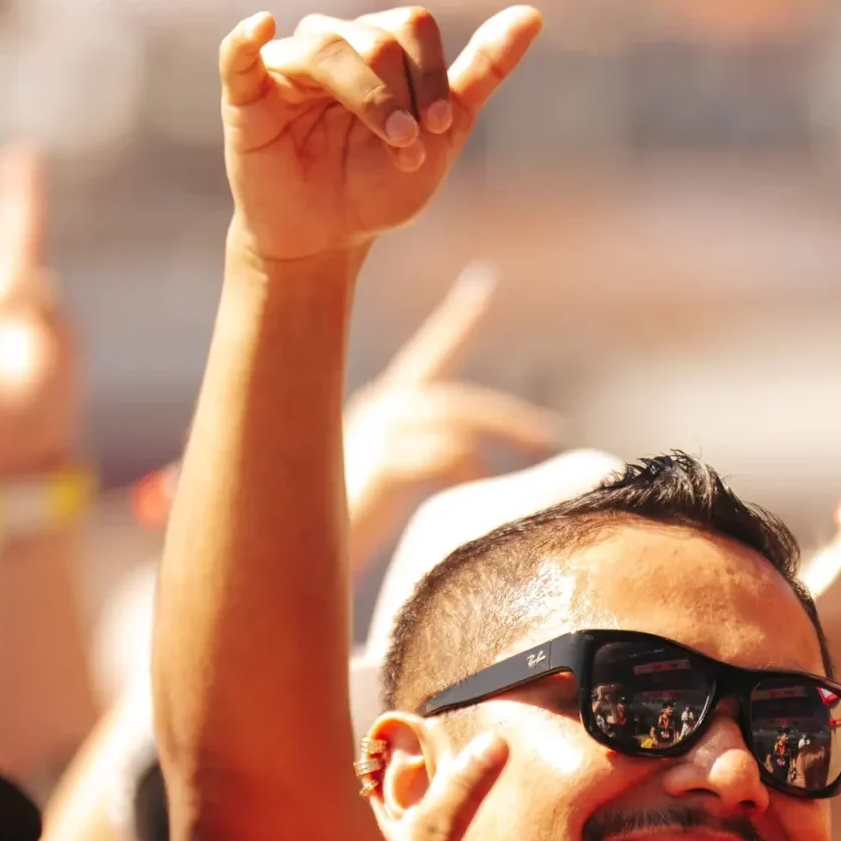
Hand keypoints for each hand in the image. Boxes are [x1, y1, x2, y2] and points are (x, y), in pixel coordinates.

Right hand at [220, 5, 541, 263]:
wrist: (327, 240)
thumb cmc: (377, 187)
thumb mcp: (440, 134)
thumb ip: (481, 73)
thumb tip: (532, 15)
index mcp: (377, 48)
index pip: (410, 28)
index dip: (432, 76)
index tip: (440, 128)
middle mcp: (333, 46)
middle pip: (375, 39)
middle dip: (401, 99)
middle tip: (408, 150)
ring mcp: (287, 66)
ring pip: (327, 48)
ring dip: (367, 98)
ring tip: (391, 146)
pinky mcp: (246, 95)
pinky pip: (239, 54)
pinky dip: (247, 39)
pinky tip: (262, 28)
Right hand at [343, 262, 559, 543]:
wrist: (288, 556)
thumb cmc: (339, 531)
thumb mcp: (383, 488)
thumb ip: (418, 466)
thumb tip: (470, 466)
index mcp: (379, 411)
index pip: (426, 356)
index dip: (456, 321)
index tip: (482, 284)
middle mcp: (376, 411)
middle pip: (453, 397)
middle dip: (508, 416)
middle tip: (552, 435)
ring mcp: (373, 434)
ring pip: (453, 420)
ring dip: (500, 436)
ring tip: (536, 462)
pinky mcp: (376, 463)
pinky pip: (441, 455)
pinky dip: (468, 470)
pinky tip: (481, 493)